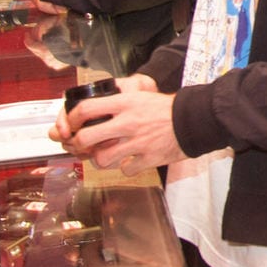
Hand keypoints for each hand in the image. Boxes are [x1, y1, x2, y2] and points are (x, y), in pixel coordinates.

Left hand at [50, 74, 179, 171]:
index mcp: (125, 103)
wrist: (194, 119)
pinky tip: (130, 161)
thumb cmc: (167, 109)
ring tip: (106, 155)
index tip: (71, 125)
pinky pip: (126, 170)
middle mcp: (129, 122)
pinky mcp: (149, 158)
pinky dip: (126, 168)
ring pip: (102, 159)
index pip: (86, 109)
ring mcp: (138, 142)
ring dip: (100, 159)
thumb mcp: (140, 96)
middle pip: (86, 138)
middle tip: (81, 146)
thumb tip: (93, 112)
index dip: (71, 119)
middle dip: (77, 145)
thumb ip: (117, 103)